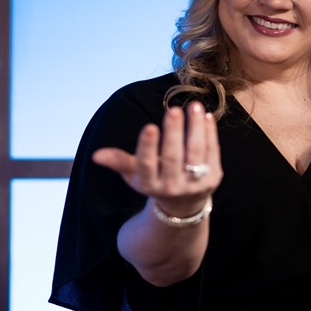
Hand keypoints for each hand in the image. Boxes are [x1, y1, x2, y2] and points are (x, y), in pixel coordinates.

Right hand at [92, 101, 221, 216]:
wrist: (184, 204)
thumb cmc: (155, 179)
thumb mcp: (135, 174)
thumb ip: (119, 162)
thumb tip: (96, 155)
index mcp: (150, 185)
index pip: (147, 166)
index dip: (148, 147)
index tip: (149, 127)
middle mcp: (173, 187)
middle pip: (173, 157)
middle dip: (173, 133)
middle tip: (174, 110)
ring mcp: (195, 183)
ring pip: (196, 152)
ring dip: (196, 128)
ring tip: (193, 106)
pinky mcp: (214, 178)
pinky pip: (212, 152)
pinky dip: (210, 133)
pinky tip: (206, 116)